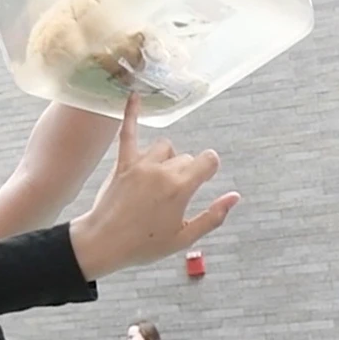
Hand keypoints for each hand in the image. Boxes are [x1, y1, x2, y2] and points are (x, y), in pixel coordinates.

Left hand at [69, 96, 238, 280]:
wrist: (103, 243)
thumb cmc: (144, 244)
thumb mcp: (185, 238)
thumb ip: (213, 216)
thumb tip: (235, 197)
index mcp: (181, 188)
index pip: (208, 160)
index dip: (209, 169)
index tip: (203, 179)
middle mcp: (162, 171)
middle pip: (186, 158)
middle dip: (186, 173)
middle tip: (172, 198)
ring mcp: (141, 164)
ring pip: (166, 147)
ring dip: (167, 159)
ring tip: (157, 181)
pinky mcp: (123, 163)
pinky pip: (128, 132)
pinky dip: (131, 113)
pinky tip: (134, 94)